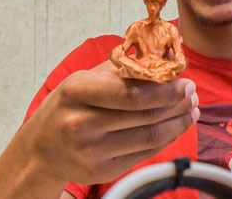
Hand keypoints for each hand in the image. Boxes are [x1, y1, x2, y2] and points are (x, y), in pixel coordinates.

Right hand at [19, 60, 198, 185]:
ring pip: (150, 137)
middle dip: (177, 103)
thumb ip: (122, 69)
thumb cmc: (67, 107)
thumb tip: (162, 59)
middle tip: (192, 93)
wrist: (39, 150)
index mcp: (77, 91)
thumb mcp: (84, 79)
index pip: (133, 92)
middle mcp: (82, 123)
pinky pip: (145, 153)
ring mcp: (92, 152)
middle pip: (146, 115)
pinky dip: (167, 138)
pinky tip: (176, 126)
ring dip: (178, 122)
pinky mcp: (103, 171)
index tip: (185, 81)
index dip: (166, 89)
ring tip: (192, 109)